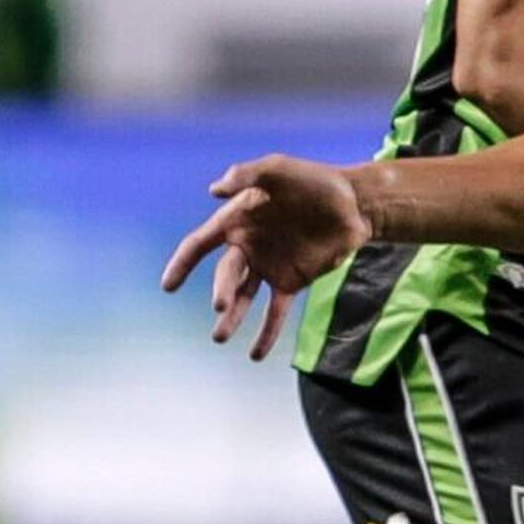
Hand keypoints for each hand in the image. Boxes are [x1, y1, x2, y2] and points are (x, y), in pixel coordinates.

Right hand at [161, 156, 368, 359]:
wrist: (354, 202)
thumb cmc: (314, 181)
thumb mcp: (278, 169)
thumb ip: (247, 175)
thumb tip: (214, 190)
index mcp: (236, 221)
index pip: (199, 244)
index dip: (182, 264)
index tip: (168, 286)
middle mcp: (248, 247)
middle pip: (226, 274)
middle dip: (221, 290)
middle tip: (219, 306)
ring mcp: (269, 266)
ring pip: (244, 297)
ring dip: (232, 317)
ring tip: (220, 337)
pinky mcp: (293, 280)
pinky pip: (275, 310)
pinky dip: (266, 332)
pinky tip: (255, 355)